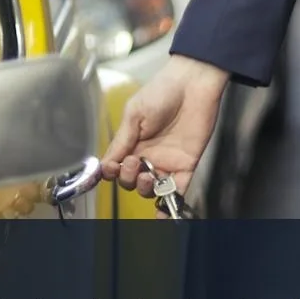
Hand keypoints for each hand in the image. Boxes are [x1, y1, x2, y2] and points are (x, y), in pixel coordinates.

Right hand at [101, 54, 228, 201]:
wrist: (193, 83)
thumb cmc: (162, 91)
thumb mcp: (134, 114)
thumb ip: (122, 141)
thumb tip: (106, 163)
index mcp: (132, 142)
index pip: (117, 166)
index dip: (112, 172)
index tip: (111, 169)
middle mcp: (148, 155)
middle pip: (132, 181)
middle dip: (129, 178)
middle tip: (135, 163)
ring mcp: (167, 162)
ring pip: (151, 189)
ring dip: (145, 189)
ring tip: (148, 175)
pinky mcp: (186, 165)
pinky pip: (177, 191)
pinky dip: (169, 205)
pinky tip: (162, 214)